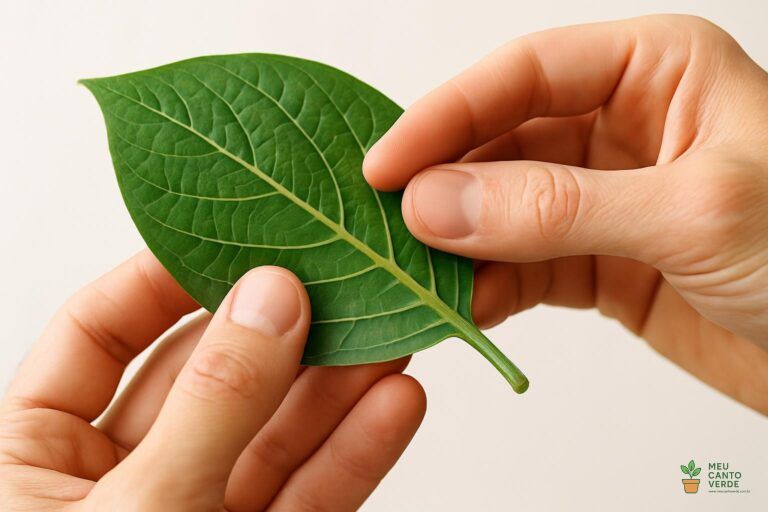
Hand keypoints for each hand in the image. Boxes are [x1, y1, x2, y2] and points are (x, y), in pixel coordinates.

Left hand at [0, 251, 425, 510]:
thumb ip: (208, 404)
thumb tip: (270, 297)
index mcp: (35, 448)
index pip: (104, 329)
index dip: (170, 274)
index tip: (243, 234)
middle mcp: (119, 473)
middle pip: (209, 373)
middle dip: (281, 328)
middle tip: (343, 276)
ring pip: (272, 433)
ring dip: (335, 384)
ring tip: (393, 330)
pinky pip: (306, 495)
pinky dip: (354, 454)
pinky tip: (396, 404)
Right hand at [363, 15, 767, 412]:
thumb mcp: (694, 212)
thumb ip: (558, 207)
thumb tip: (437, 204)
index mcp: (655, 72)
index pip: (524, 75)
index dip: (447, 115)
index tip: (386, 165)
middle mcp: (623, 126)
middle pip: (502, 145)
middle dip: (444, 187)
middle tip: (387, 227)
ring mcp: (605, 199)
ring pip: (502, 211)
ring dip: (457, 244)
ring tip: (414, 275)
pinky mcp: (598, 263)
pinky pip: (522, 267)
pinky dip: (486, 288)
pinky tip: (462, 306)